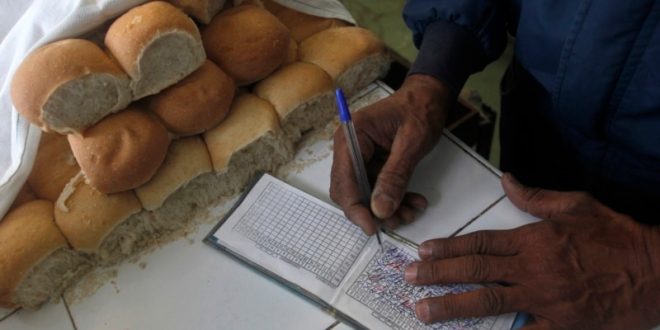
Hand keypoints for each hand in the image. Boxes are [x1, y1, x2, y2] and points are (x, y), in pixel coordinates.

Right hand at [330, 74, 450, 233]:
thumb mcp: (411, 143)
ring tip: (413, 209)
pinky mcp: (372, 165)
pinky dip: (395, 200)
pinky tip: (413, 202)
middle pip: (350, 192)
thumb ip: (395, 176)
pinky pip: (378, 191)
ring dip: (388, 209)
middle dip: (373, 211)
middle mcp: (350, 149)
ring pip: (365, 196)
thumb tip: (380, 210)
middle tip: (398, 220)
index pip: (344, 180)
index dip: (355, 207)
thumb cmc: (419, 109)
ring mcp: (361, 158)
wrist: (429, 97)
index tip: (372, 227)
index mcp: (352, 136)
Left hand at [405, 173, 659, 328]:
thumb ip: (535, 196)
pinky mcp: (559, 324)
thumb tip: (506, 180)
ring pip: (488, 302)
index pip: (479, 243)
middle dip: (437, 275)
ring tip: (422, 310)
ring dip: (451, 306)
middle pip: (474, 272)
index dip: (448, 248)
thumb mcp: (576, 205)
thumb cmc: (615, 234)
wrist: (654, 270)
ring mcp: (543, 299)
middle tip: (409, 278)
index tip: (423, 251)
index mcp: (532, 239)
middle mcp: (531, 269)